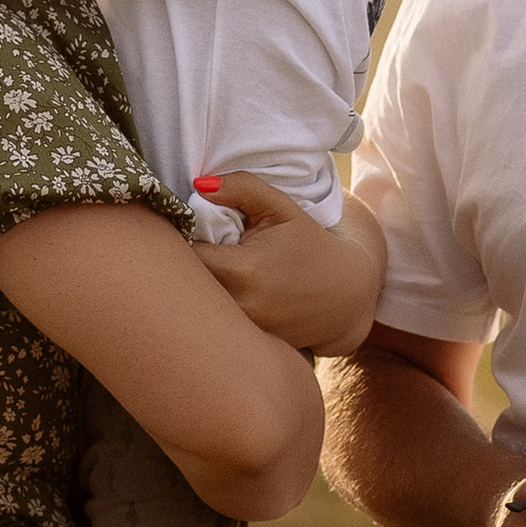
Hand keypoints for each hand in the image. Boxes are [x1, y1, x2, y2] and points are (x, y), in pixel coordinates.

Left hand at [193, 179, 384, 355]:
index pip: (184, 255)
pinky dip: (211, 309)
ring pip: (197, 308)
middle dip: (182, 266)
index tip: (187, 229)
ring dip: (195, 289)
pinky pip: (214, 324)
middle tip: (192, 250)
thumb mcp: (281, 208)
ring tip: (210, 270)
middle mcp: (238, 305)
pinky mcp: (247, 342)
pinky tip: (226, 294)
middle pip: (184, 285)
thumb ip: (242, 188)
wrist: (347, 295)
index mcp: (242, 270)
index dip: (179, 239)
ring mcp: (242, 329)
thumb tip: (198, 184)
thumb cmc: (311, 244)